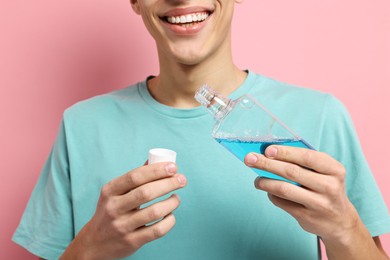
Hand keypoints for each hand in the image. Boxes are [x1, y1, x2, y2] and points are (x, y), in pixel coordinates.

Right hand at [61, 162, 186, 259]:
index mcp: (110, 191)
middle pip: (146, 192)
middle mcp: (114, 208)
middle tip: (182, 180)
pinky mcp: (132, 242)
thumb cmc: (110, 211)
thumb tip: (155, 160)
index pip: (135, 176)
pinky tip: (170, 215)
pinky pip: (157, 230)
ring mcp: (122, 226)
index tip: (173, 167)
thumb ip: (134, 178)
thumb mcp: (114, 193)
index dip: (156, 170)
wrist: (94, 243)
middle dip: (169, 183)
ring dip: (171, 202)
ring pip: (154, 212)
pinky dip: (169, 221)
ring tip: (176, 198)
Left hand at [244, 145, 358, 242]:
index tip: (267, 149)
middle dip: (267, 163)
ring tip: (256, 179)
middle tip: (250, 159)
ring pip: (284, 189)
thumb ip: (303, 162)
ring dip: (265, 182)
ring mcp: (319, 204)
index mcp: (334, 169)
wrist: (340, 220)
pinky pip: (282, 202)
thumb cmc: (325, 188)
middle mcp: (329, 186)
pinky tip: (268, 190)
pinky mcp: (307, 217)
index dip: (285, 152)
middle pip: (291, 172)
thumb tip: (270, 152)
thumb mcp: (324, 172)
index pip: (307, 157)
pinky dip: (271, 195)